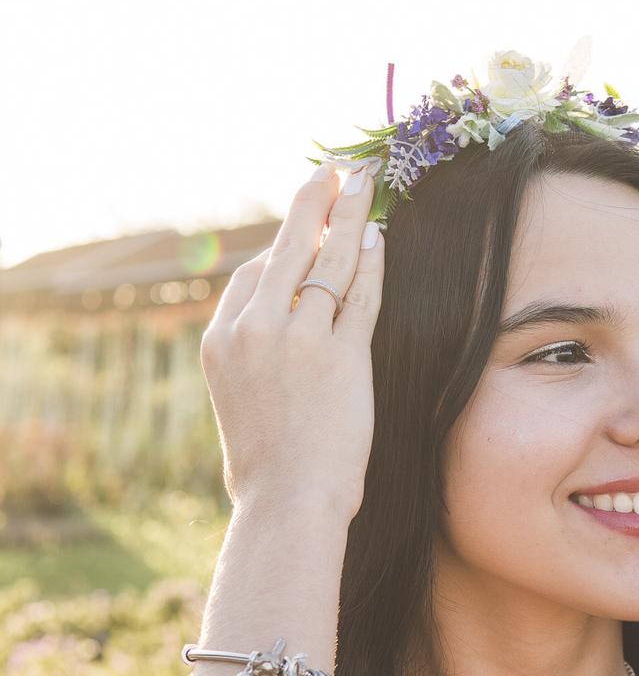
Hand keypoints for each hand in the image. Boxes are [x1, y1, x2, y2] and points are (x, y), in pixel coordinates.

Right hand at [200, 166, 383, 524]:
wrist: (286, 503)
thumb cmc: (267, 467)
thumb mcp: (237, 403)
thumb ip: (250, 360)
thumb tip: (269, 337)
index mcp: (221, 340)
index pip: (255, 273)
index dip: (285, 247)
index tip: (307, 227)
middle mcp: (254, 329)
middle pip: (289, 248)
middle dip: (313, 203)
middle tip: (334, 172)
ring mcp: (298, 339)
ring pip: (329, 263)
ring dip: (350, 218)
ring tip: (362, 185)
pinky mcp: (341, 355)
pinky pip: (361, 295)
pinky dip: (373, 262)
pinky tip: (381, 236)